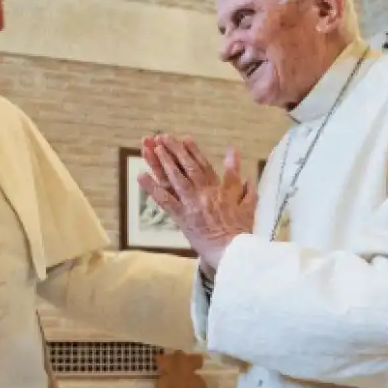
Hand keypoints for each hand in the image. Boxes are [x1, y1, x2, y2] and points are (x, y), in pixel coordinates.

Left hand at [138, 134, 256, 268]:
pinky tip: (141, 176)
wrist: (234, 251)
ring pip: (174, 179)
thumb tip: (235, 154)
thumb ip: (238, 177)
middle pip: (186, 167)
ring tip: (150, 148)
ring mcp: (191, 204)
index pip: (203, 165)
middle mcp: (203, 193)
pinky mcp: (182, 218)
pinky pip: (165, 201)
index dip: (193, 151)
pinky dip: (152, 188)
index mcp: (218, 189)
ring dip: (162, 162)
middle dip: (174, 150)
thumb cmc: (240, 230)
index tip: (184, 138)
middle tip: (162, 136)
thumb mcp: (246, 200)